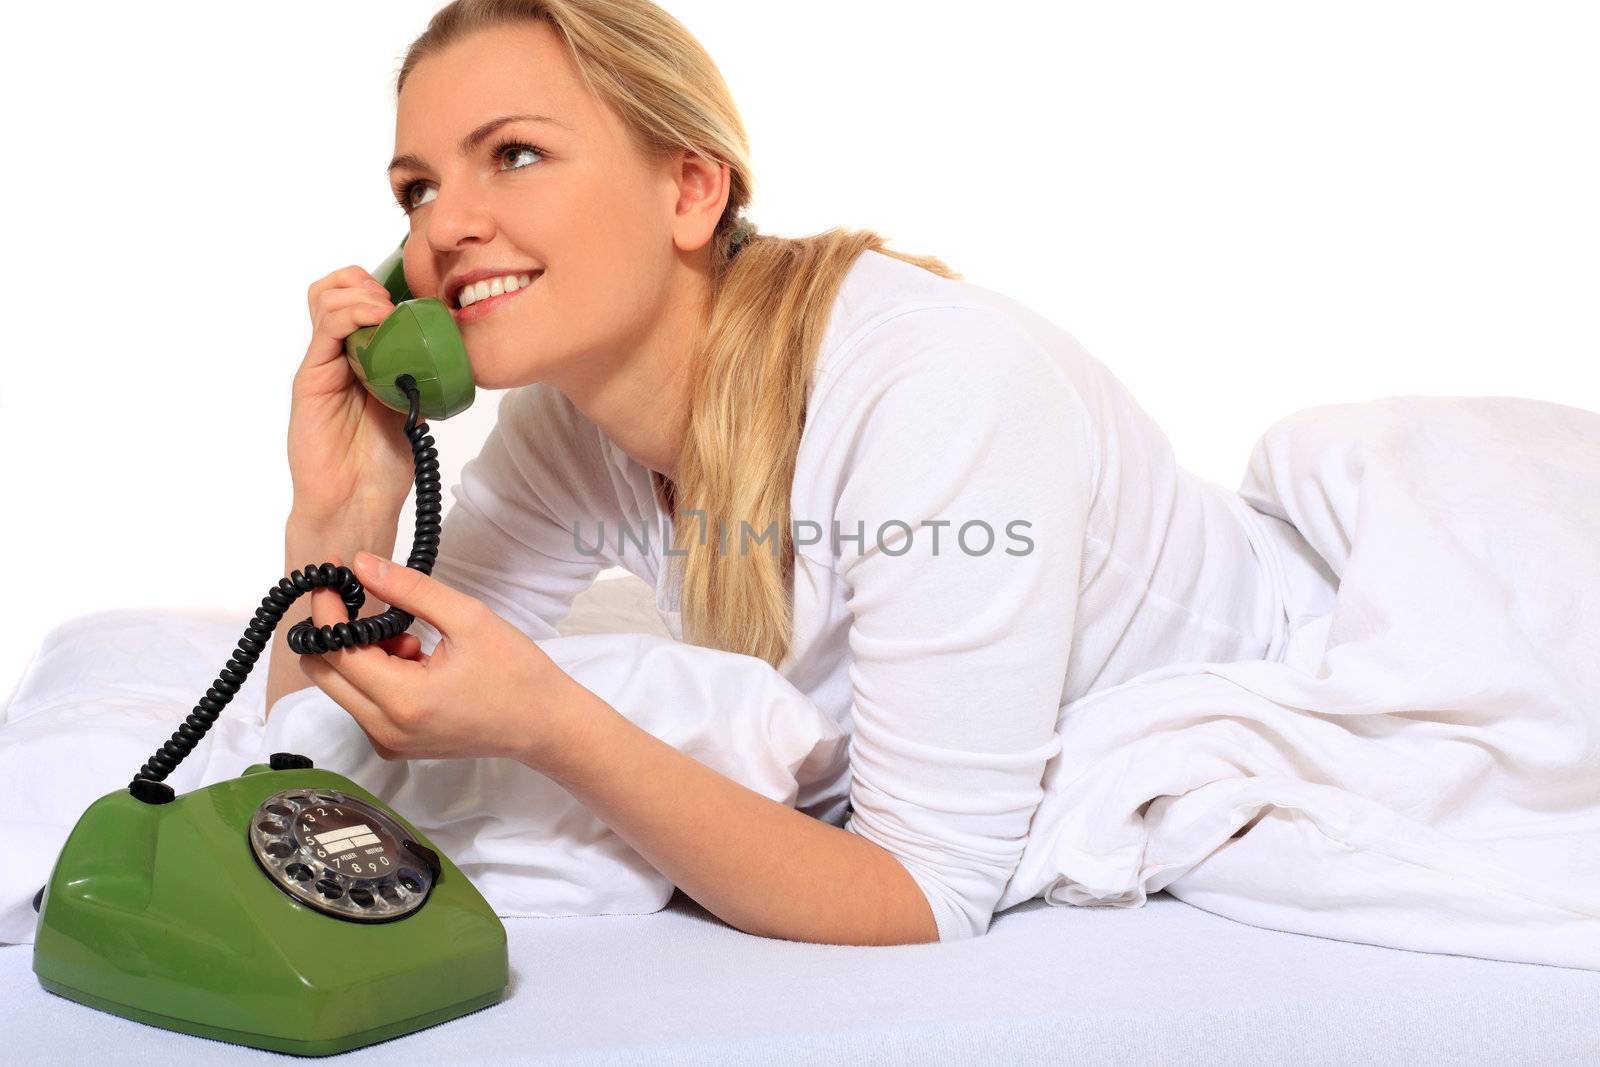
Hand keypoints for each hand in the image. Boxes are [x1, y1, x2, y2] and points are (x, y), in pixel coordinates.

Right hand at [289, 266, 415, 524]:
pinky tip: (377, 318)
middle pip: (335, 288)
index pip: (359, 298)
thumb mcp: (416, 407)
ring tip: (387, 311)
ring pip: (324, 298)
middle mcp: (338, 355)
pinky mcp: (311, 379)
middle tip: (397, 302)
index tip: (414, 298)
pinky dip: (352, 312)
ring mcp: (322, 364)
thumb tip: (453, 350)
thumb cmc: (384, 462)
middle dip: (366, 280)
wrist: (358, 501)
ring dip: (360, 291)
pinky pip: (324, 329)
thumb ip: (422, 376)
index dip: (382, 286)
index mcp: (362, 357)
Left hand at [297, 551, 583, 764]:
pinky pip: (361, 701)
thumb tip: (361, 564)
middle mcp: (384, 729)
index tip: (334, 578)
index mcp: (403, 700)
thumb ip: (409, 588)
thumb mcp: (468, 617)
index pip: (335, 650)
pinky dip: (376, 674)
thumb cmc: (516, 673)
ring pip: (341, 686)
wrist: (543, 724)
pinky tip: (417, 662)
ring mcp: (387, 741)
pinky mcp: (393, 744)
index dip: (327, 610)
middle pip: (323, 673)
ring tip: (414, 641)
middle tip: (372, 606)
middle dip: (338, 633)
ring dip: (362, 654)